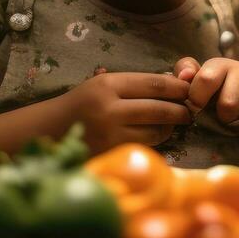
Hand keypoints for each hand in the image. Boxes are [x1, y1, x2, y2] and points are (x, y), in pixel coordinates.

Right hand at [57, 71, 193, 152]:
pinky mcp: (110, 154)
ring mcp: (109, 134)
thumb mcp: (103, 85)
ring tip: (174, 124)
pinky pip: (143, 147)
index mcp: (108, 85)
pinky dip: (155, 141)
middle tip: (190, 111)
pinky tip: (157, 135)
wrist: (48, 130)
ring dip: (170, 127)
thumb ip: (134, 85)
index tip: (189, 90)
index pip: (155, 83)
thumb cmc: (81, 104)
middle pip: (159, 108)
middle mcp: (109, 108)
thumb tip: (174, 84)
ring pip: (155, 131)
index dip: (178, 87)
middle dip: (180, 110)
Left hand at [173, 57, 238, 122]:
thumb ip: (185, 72)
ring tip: (234, 122)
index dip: (198, 99)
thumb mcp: (197, 79)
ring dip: (237, 125)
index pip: (206, 79)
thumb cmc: (216, 89)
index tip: (197, 108)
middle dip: (221, 116)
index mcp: (220, 65)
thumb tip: (185, 76)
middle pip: (229, 103)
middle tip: (219, 117)